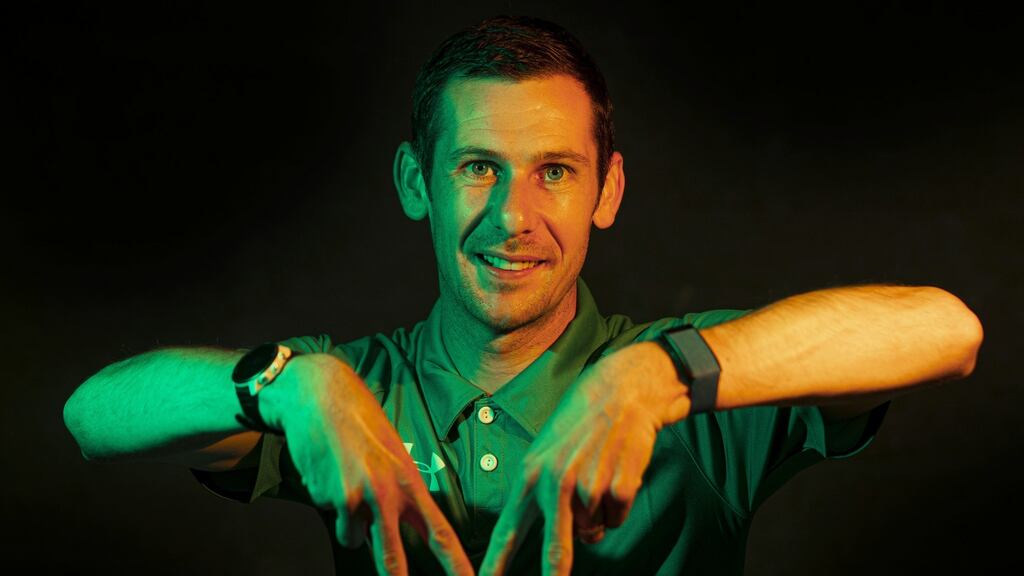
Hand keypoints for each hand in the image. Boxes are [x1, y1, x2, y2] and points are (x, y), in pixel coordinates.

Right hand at [266, 354, 474, 575]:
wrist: (322, 396)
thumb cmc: (359, 423)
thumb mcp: (392, 455)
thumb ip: (396, 495)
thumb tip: (388, 532)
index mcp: (411, 481)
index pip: (439, 532)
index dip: (457, 565)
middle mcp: (389, 492)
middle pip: (394, 557)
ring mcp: (360, 496)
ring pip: (354, 538)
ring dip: (350, 523)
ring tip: (347, 483)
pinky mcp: (333, 496)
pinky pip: (334, 519)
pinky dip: (331, 506)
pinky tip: (331, 474)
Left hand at [480, 342, 687, 574]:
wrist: (620, 391)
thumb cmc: (579, 426)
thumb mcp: (547, 455)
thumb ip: (544, 497)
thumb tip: (562, 540)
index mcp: (530, 475)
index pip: (508, 529)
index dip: (495, 563)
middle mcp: (555, 482)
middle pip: (555, 546)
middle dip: (553, 572)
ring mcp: (589, 483)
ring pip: (594, 531)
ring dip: (599, 518)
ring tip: (599, 480)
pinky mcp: (619, 482)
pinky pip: (618, 518)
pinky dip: (620, 507)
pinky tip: (618, 477)